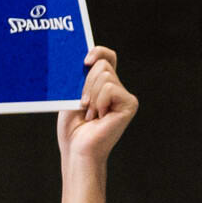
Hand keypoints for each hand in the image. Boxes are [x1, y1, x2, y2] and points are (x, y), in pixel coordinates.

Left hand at [59, 45, 135, 170]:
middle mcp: (116, 89)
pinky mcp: (129, 104)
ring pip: (104, 75)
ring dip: (90, 95)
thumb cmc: (72, 128)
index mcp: (102, 85)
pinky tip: (99, 117)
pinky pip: (109, 88)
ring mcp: (124, 96)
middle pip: (102, 64)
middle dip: (86, 84)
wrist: (77, 150)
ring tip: (91, 114)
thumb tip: (87, 57)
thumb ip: (81, 77)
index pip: (107, 57)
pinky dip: (98, 101)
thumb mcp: (71, 96)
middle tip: (84, 106)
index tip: (85, 60)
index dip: (98, 52)